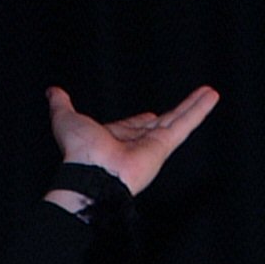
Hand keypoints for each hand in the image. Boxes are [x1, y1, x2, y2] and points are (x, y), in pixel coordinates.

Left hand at [46, 85, 218, 196]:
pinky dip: (199, 111)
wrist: (90, 172)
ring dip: (194, 106)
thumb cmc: (78, 151)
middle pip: (161, 122)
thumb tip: (52, 91)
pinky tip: (211, 97)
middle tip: (193, 100)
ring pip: (177, 121)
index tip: (150, 114)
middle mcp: (136, 143)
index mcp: (116, 138)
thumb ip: (61, 104)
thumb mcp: (65, 119)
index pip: (134, 126)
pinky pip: (184, 125)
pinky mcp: (163, 146)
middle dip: (177, 111)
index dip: (141, 120)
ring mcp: (152, 145)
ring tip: (211, 92)